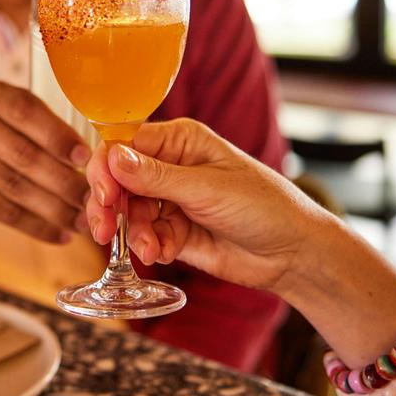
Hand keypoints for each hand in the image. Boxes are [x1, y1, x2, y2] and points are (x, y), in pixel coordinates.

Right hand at [0, 80, 91, 243]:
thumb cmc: (1, 136)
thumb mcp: (17, 119)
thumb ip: (48, 130)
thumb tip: (95, 161)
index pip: (25, 111)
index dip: (57, 135)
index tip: (85, 157)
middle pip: (22, 154)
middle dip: (63, 180)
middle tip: (91, 199)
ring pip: (14, 187)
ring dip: (54, 208)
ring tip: (80, 221)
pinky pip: (2, 211)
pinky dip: (35, 225)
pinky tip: (59, 234)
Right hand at [85, 118, 335, 293]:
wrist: (293, 254)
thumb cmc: (263, 206)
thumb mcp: (207, 188)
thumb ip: (156, 177)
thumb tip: (112, 158)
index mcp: (179, 141)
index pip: (125, 145)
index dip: (107, 168)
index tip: (102, 195)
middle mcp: (170, 167)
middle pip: (119, 181)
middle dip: (109, 207)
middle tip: (104, 232)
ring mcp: (171, 200)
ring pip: (129, 212)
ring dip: (133, 233)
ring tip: (151, 250)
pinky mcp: (175, 231)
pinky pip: (146, 236)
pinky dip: (149, 246)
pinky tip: (163, 254)